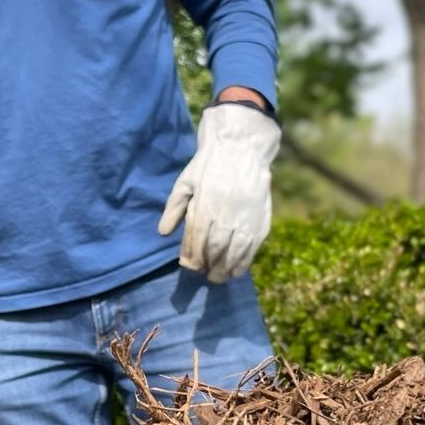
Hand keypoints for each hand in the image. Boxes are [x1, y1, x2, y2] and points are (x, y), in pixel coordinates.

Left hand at [158, 100, 280, 281]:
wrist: (241, 147)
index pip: (195, 239)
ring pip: (234, 251)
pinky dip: (244, 261)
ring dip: (225, 268)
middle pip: (215, 249)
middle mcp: (225, 214)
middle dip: (208, 266)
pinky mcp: (261, 218)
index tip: (189, 266)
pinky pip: (252, 247)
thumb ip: (174, 208)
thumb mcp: (185, 182)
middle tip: (204, 276)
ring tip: (219, 277)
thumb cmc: (209, 164)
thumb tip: (163, 233)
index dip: (191, 256)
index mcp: (203, 205)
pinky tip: (237, 269)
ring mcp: (245, 217)